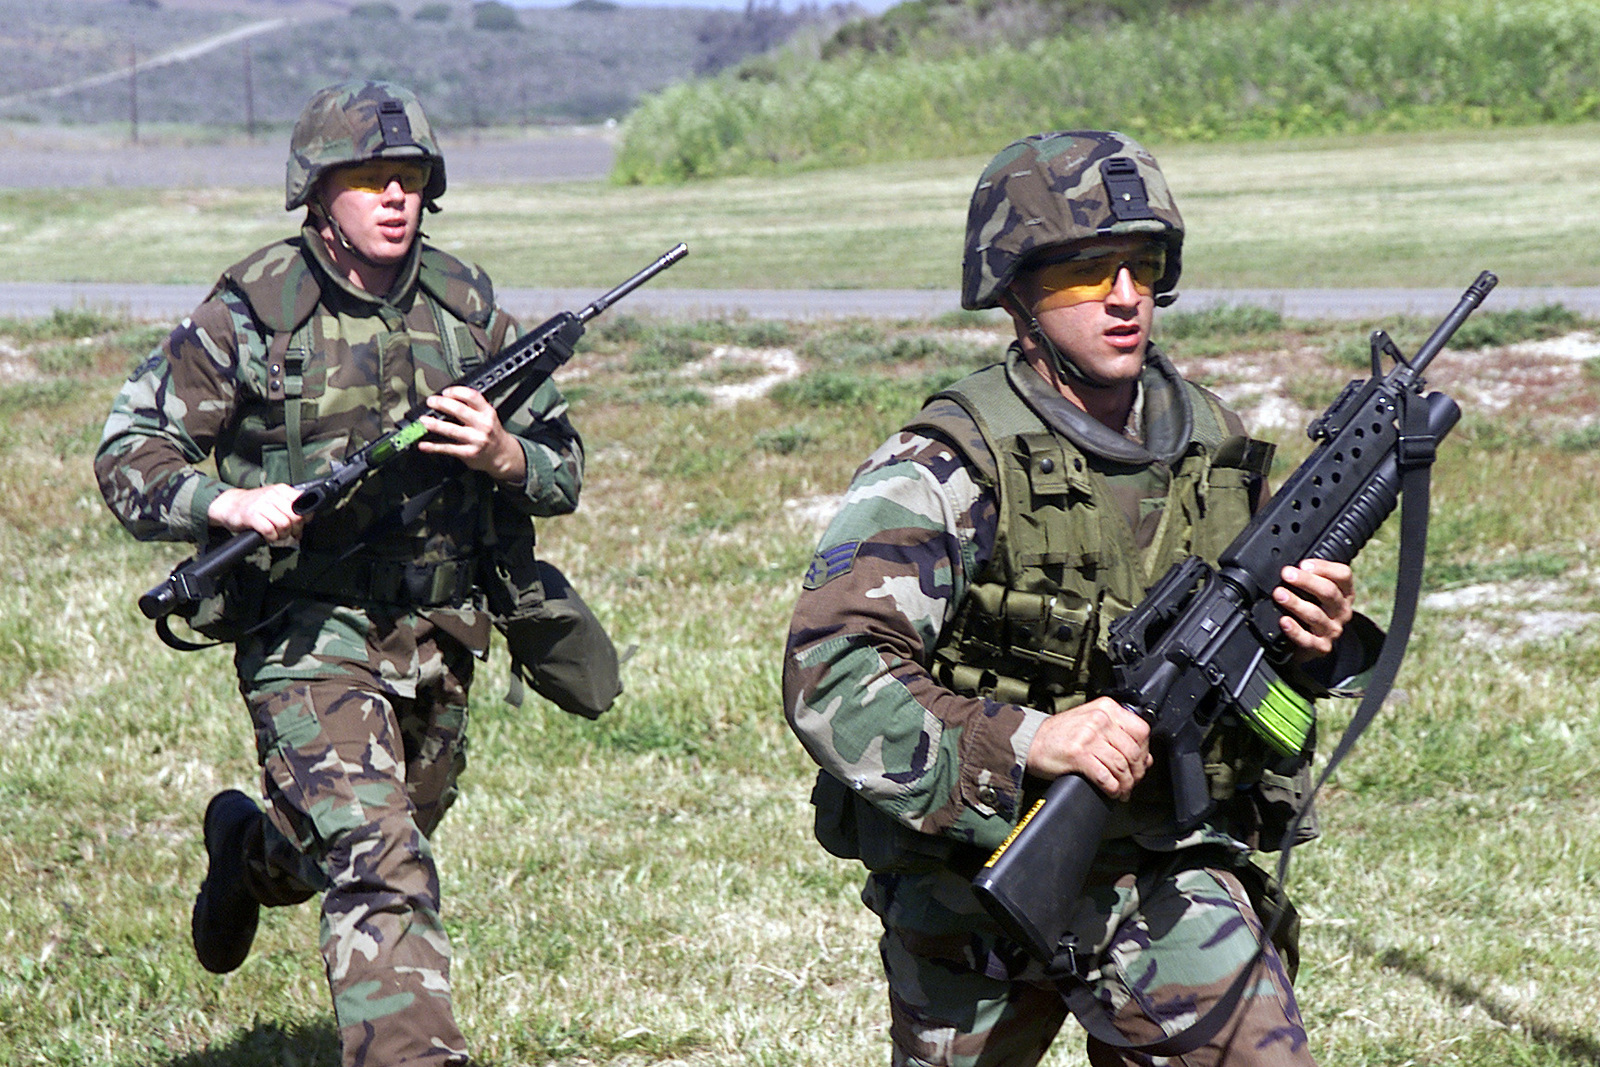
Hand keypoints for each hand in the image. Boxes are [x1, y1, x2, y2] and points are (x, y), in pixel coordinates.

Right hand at [208, 483, 304, 543]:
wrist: (230, 504)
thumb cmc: (256, 506)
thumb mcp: (275, 500)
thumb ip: (291, 506)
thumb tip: (309, 517)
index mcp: (281, 489)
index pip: (302, 502)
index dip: (305, 516)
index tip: (301, 523)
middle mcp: (272, 495)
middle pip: (295, 516)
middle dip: (295, 529)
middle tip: (290, 533)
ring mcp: (261, 505)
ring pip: (284, 524)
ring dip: (283, 535)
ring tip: (278, 535)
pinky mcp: (251, 516)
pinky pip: (270, 530)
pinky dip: (272, 537)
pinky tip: (269, 536)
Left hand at [417, 386, 526, 482]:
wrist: (502, 455)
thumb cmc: (491, 433)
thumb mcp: (488, 416)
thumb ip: (472, 407)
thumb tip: (447, 399)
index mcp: (487, 412)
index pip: (472, 396)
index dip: (456, 392)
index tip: (445, 392)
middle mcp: (483, 425)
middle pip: (459, 410)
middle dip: (442, 404)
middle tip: (431, 402)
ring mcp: (476, 440)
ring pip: (452, 430)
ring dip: (435, 424)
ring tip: (423, 420)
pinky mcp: (469, 453)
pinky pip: (448, 449)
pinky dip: (434, 447)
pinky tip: (424, 445)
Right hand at [1025, 696, 1152, 799]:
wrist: (1032, 740)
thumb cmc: (1060, 734)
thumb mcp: (1092, 725)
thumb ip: (1118, 736)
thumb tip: (1145, 759)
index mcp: (1106, 708)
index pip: (1141, 730)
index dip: (1145, 751)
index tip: (1140, 763)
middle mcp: (1099, 719)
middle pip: (1134, 751)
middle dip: (1136, 772)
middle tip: (1132, 782)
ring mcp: (1089, 736)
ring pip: (1121, 765)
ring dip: (1125, 783)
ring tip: (1122, 790)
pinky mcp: (1078, 754)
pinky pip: (1106, 776)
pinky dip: (1112, 788)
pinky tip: (1111, 791)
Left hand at [1274, 558, 1354, 661]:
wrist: (1312, 644)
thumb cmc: (1312, 609)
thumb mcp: (1316, 592)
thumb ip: (1310, 577)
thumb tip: (1291, 565)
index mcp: (1344, 593)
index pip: (1343, 575)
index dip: (1324, 567)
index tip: (1304, 564)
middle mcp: (1342, 611)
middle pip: (1329, 592)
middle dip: (1306, 581)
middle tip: (1287, 574)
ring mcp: (1332, 630)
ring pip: (1316, 615)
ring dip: (1296, 603)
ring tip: (1279, 594)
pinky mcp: (1321, 647)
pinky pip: (1307, 639)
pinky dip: (1294, 630)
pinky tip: (1284, 621)